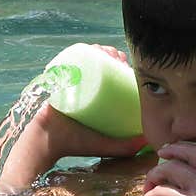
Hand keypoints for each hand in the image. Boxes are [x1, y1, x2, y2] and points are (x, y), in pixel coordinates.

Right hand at [32, 43, 145, 159]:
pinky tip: (97, 48)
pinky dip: (86, 49)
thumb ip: (125, 148)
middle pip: (102, 65)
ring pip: (90, 59)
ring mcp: (71, 80)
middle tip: (120, 60)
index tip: (129, 67)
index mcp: (95, 98)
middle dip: (114, 56)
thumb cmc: (75, 144)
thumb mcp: (105, 145)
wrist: (46, 140)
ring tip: (111, 55)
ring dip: (103, 50)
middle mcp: (83, 87)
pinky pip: (73, 58)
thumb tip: (148, 144)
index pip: (112, 77)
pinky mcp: (59, 76)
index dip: (123, 68)